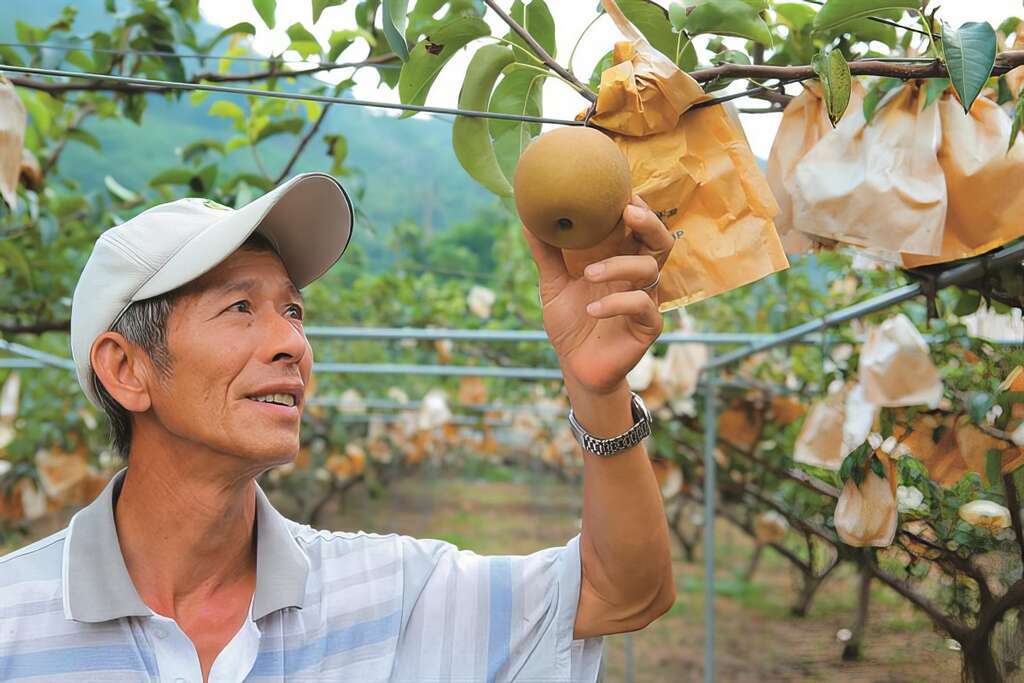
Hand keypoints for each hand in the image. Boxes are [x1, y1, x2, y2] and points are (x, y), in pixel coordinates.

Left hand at [523, 194, 676, 395]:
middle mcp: (637, 278)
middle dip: (649, 223)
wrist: (575, 366)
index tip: (621, 189)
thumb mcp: (553, 284)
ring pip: (650, 271)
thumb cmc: (570, 323)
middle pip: (659, 242)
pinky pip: (642, 308)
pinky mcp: (647, 327)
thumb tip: (526, 218)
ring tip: (588, 274)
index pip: (637, 228)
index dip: (636, 207)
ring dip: (619, 266)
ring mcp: (646, 301)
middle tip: (628, 212)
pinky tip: (592, 310)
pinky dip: (616, 304)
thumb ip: (546, 254)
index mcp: (620, 261)